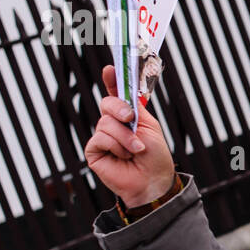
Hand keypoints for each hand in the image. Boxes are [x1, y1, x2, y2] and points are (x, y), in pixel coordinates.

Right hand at [84, 65, 175, 207]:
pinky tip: (124, 157)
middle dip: (119, 108)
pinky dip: (116, 146)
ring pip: (105, 123)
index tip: (111, 69)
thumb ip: (135, 109)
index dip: (112, 81)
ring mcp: (102, 136)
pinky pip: (100, 138)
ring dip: (125, 137)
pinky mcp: (94, 150)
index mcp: (128, 116)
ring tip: (136, 151)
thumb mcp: (149, 127)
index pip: (116, 94)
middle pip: (107, 103)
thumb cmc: (155, 157)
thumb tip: (124, 91)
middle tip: (130, 119)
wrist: (153, 180)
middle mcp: (113, 124)